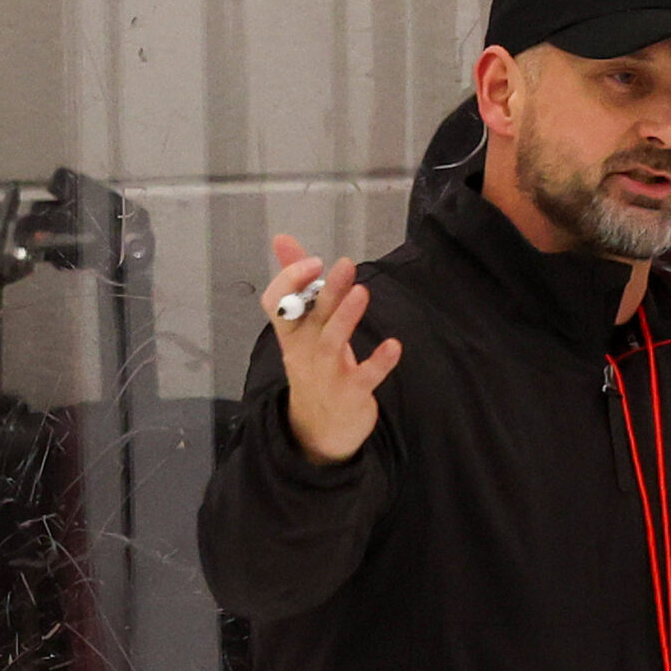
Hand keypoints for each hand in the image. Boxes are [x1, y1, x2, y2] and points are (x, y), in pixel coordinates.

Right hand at [262, 235, 402, 464]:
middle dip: (327, 291)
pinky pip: (365, 377)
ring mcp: (327, 375)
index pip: (277, 305)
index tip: (312, 261)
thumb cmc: (315, 367)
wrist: (319, 431)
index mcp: (292, 335)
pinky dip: (379, 362)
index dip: (290, 282)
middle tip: (345, 264)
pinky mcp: (351, 394)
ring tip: (361, 292)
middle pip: (312, 319)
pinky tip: (394, 346)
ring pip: (332, 344)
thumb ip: (297, 284)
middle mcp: (305, 353)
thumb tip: (282, 239)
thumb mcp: (304, 329)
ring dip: (346, 318)